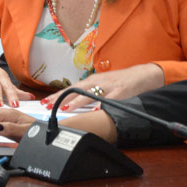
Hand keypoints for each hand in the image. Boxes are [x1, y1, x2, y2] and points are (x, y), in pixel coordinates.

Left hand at [40, 62, 164, 110]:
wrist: (141, 76)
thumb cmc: (119, 82)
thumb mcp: (102, 86)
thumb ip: (89, 94)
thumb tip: (74, 104)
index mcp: (92, 81)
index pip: (70, 88)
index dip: (57, 95)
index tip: (45, 102)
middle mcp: (97, 82)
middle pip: (75, 90)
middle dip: (60, 98)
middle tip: (47, 105)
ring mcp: (108, 87)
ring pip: (89, 94)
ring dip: (76, 102)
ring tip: (65, 108)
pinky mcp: (120, 93)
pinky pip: (108, 101)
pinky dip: (100, 106)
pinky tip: (93, 111)